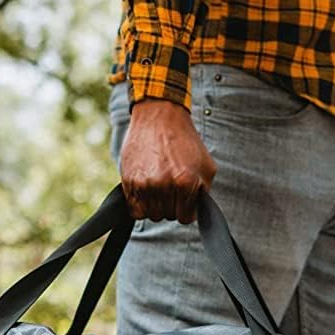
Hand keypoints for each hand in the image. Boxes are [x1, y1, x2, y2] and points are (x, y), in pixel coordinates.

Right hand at [119, 100, 216, 223]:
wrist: (159, 117)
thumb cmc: (185, 141)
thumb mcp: (206, 166)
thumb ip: (203, 193)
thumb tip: (195, 211)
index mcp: (185, 182)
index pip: (185, 217)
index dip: (186, 208)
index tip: (184, 196)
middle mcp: (163, 185)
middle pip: (167, 216)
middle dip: (171, 205)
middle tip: (171, 185)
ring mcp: (144, 184)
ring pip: (151, 215)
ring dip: (156, 205)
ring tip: (159, 185)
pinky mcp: (128, 181)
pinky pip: (135, 210)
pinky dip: (141, 204)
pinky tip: (147, 189)